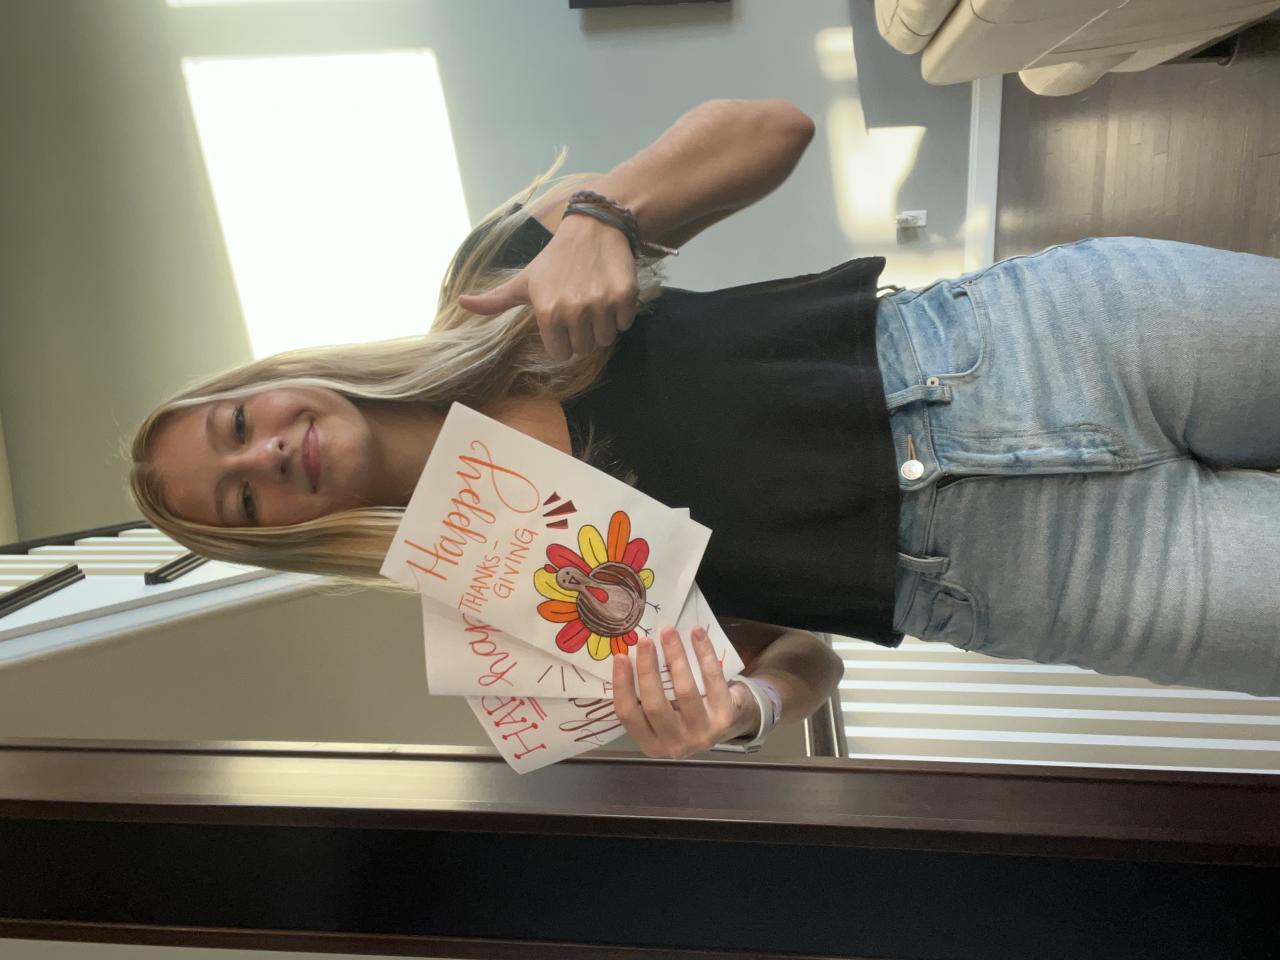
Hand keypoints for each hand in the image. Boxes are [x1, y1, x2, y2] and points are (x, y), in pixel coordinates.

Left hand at [457, 214, 638, 361]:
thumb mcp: (524, 281)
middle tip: (581, 305)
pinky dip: (621, 312)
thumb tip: (460, 303)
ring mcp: (601, 304)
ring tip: (595, 298)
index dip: (564, 338)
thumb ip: (495, 301)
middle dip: (583, 332)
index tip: (564, 318)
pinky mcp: (625, 297)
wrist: (593, 228)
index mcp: (547, 312)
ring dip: (603, 323)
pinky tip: (610, 291)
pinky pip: (625, 323)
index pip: (562, 353)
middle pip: (584, 348)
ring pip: (606, 338)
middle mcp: (574, 311)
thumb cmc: (554, 259)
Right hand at [611, 625, 756, 759]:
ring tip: (668, 632)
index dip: (621, 685)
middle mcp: (675, 745)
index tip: (620, 656)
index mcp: (651, 744)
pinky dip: (704, 653)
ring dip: (675, 657)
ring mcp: (701, 734)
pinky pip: (712, 680)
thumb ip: (645, 696)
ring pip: (684, 691)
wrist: (725, 721)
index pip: (628, 715)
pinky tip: (696, 634)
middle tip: (645, 640)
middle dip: (647, 669)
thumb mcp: (660, 716)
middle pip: (654, 705)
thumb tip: (630, 654)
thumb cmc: (683, 712)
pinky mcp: (724, 718)